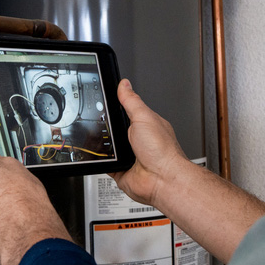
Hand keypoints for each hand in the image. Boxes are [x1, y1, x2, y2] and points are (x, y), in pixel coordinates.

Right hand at [111, 79, 188, 209]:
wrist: (162, 179)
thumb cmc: (163, 151)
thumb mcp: (145, 117)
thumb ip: (132, 101)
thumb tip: (124, 85)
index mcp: (146, 125)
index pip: (127, 111)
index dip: (116, 107)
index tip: (104, 101)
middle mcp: (138, 140)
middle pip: (115, 129)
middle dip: (107, 127)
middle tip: (103, 125)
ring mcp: (129, 155)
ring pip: (108, 146)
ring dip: (105, 145)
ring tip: (107, 143)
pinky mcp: (120, 169)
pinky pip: (104, 163)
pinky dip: (101, 161)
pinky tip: (104, 157)